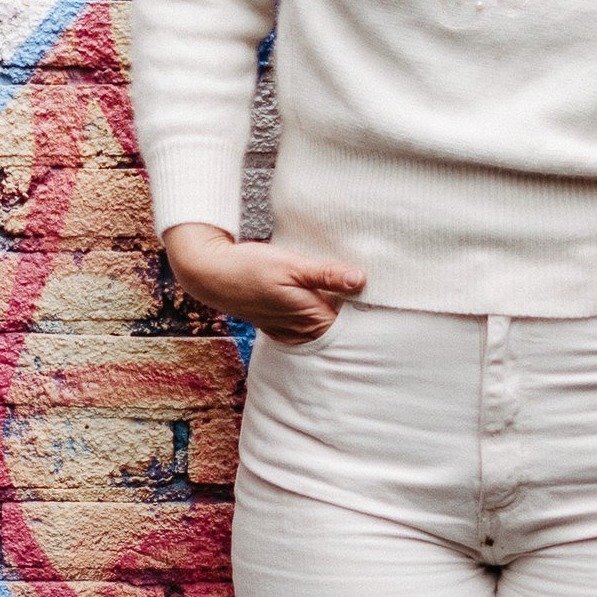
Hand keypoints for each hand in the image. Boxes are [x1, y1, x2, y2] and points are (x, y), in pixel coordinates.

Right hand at [163, 223, 364, 345]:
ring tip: (355, 294)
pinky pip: (308, 325)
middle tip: (376, 293)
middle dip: (357, 314)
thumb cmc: (249, 268)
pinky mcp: (280, 325)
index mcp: (311, 319)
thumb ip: (327, 274)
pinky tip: (326, 298)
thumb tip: (360, 280)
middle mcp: (302, 331)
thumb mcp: (292, 264)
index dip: (370, 312)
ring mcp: (290, 330)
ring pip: (325, 327)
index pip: (353, 326)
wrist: (210, 273)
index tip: (386, 297)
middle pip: (341, 329)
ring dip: (338, 313)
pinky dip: (319, 315)